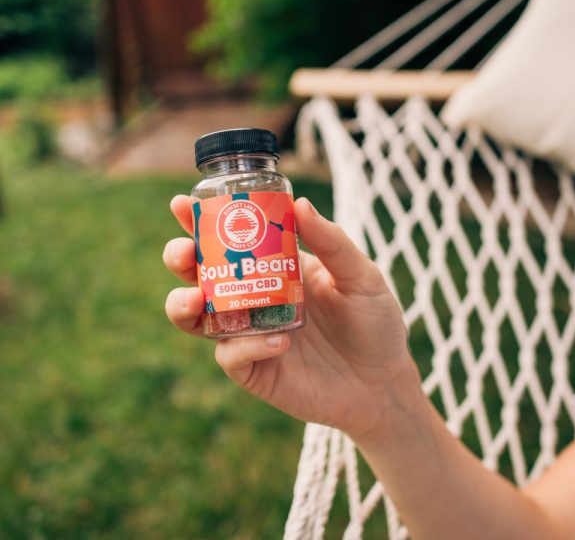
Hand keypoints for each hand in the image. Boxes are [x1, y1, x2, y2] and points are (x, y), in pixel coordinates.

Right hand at [163, 195, 418, 441]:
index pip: (229, 239)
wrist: (383, 381)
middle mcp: (253, 298)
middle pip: (199, 275)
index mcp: (274, 267)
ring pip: (196, 318)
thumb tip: (299, 203)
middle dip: (180, 259)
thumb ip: (331, 242)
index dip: (199, 221)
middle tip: (184, 252)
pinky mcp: (255, 369)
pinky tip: (279, 341)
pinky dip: (245, 346)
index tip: (180, 204)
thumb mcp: (360, 276)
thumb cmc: (373, 322)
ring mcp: (249, 334)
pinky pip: (231, 356)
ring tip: (197, 298)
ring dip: (184, 305)